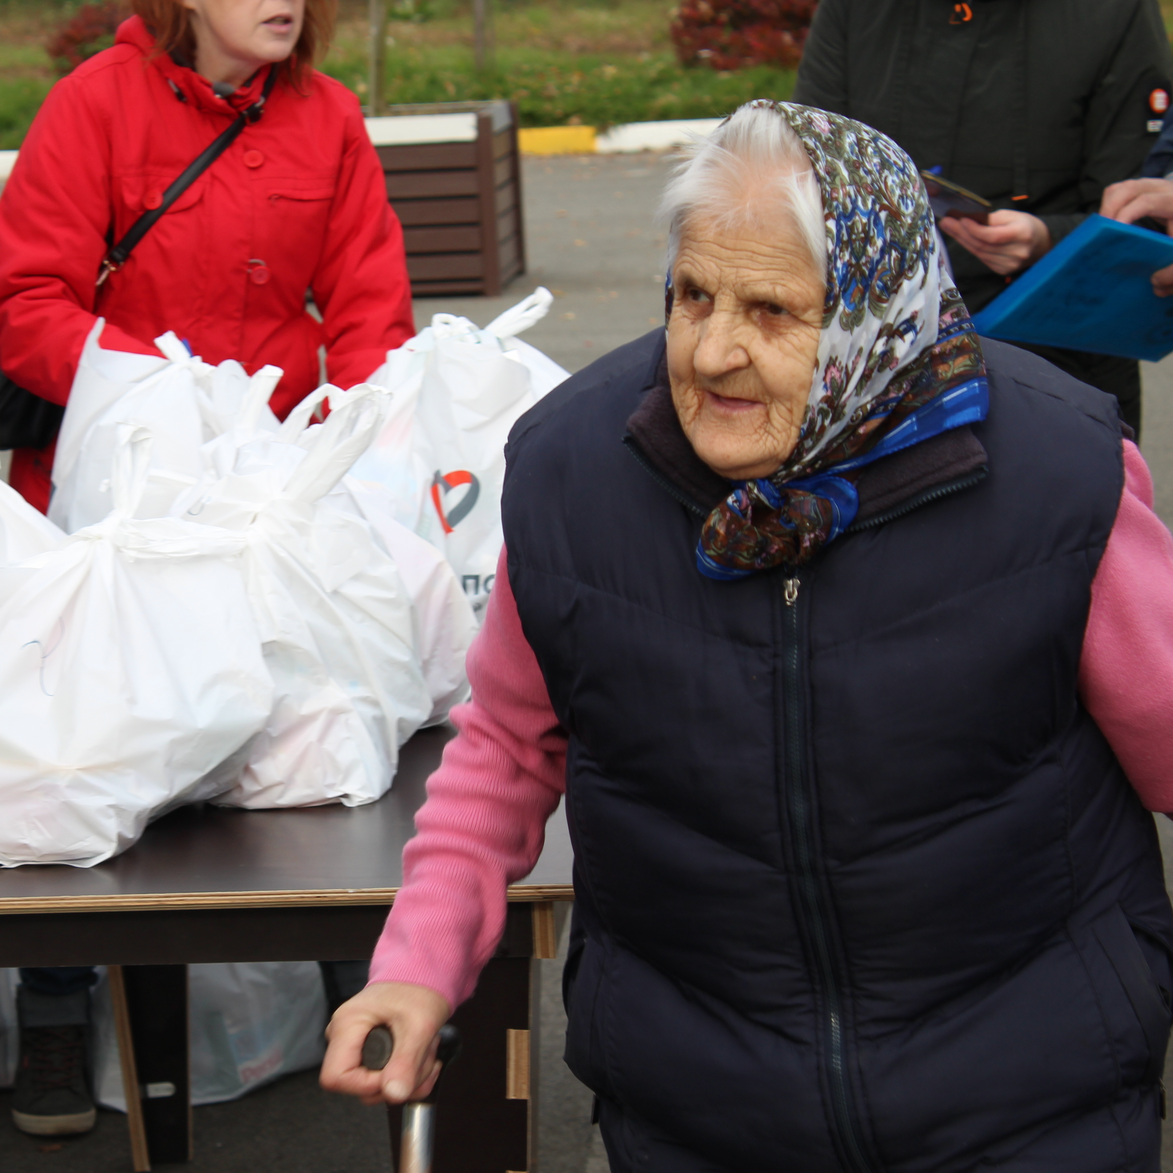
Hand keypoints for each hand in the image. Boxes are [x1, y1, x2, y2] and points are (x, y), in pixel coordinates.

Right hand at [319, 981, 451, 1105]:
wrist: (422, 975)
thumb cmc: (417, 988)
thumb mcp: (420, 1025)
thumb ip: (406, 1062)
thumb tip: (394, 1095)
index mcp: (347, 1024)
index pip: (336, 1077)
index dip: (367, 1085)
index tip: (397, 1074)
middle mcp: (343, 1036)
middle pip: (359, 1087)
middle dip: (399, 1081)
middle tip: (423, 1058)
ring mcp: (354, 1046)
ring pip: (376, 1088)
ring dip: (409, 1079)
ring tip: (426, 1051)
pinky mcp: (367, 1053)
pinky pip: (384, 1080)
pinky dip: (408, 1076)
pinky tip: (422, 1057)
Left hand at [939, 210, 1051, 274]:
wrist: (1041, 244)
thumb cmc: (1026, 226)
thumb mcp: (1013, 215)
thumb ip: (991, 219)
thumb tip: (968, 219)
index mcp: (1022, 235)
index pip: (992, 236)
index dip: (974, 229)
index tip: (959, 219)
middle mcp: (1016, 253)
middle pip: (982, 245)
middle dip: (961, 233)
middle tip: (946, 222)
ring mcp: (1009, 265)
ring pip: (979, 253)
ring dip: (963, 240)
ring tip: (950, 228)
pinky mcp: (1003, 270)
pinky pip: (982, 258)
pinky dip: (971, 248)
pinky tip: (963, 239)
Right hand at [1100, 178, 1172, 296]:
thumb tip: (1155, 283)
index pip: (1146, 201)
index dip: (1127, 215)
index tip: (1114, 234)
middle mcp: (1163, 189)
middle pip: (1128, 188)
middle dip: (1109, 209)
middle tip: (1100, 234)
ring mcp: (1151, 186)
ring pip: (1120, 188)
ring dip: (1106, 208)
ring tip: (1102, 230)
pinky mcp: (1142, 190)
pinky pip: (1118, 191)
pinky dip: (1108, 206)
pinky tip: (1109, 224)